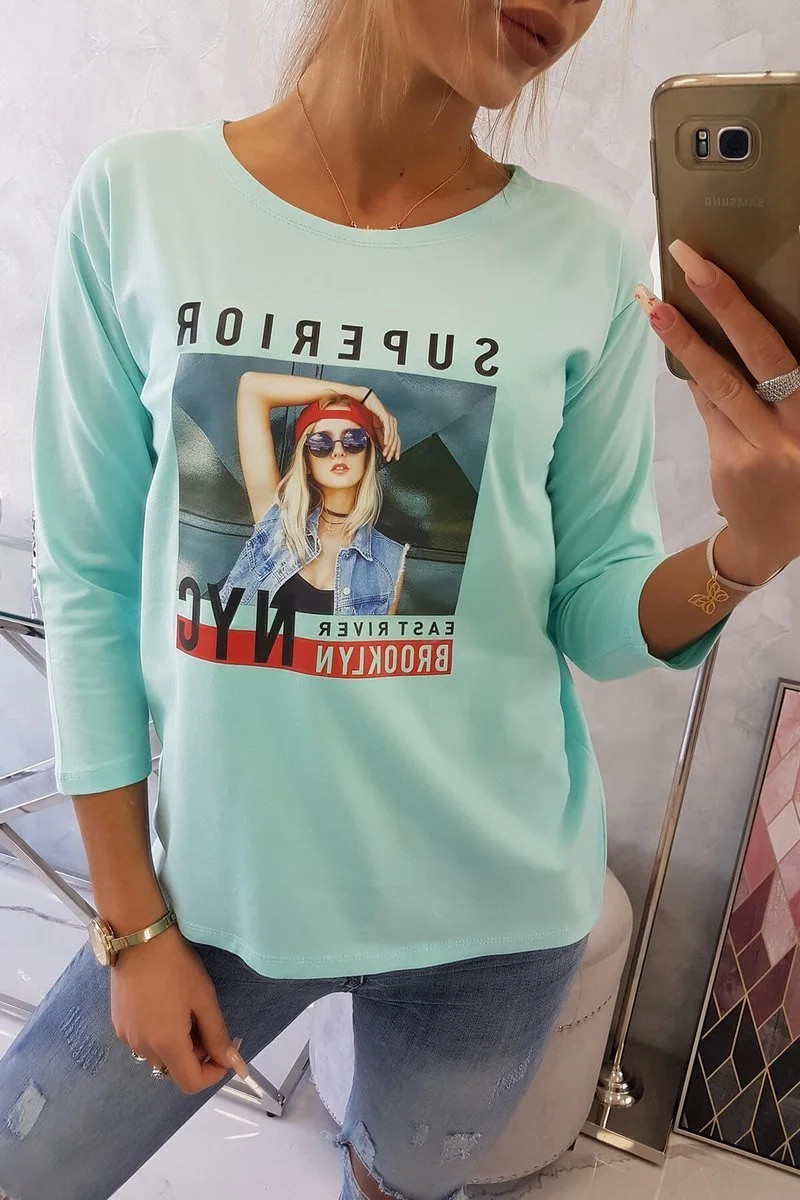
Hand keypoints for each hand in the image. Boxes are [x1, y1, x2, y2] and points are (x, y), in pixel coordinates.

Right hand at [111, 923, 239, 1094]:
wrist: (138, 939)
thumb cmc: (176, 966)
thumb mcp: (204, 998)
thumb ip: (217, 1034)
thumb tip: (229, 1059)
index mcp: (166, 1044)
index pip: (190, 1083)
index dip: (213, 1074)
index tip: (224, 1053)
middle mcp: (142, 1047)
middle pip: (175, 1068)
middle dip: (196, 1054)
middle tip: (205, 1022)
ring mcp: (126, 1037)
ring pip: (159, 1055)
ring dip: (177, 1044)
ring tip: (184, 1011)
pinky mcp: (118, 1024)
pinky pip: (144, 1041)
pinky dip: (159, 1034)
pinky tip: (164, 1006)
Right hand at [361, 388, 400, 460]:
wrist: (366, 401)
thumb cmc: (370, 413)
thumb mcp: (375, 429)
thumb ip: (380, 437)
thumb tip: (383, 447)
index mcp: (391, 426)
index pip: (396, 440)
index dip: (396, 450)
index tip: (395, 458)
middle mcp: (393, 423)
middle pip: (396, 440)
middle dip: (392, 451)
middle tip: (389, 459)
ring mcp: (391, 420)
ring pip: (392, 436)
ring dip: (389, 447)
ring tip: (386, 454)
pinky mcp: (386, 416)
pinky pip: (388, 429)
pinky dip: (387, 437)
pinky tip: (386, 444)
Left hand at [634, 239, 799, 583]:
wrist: (773, 541)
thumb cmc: (794, 468)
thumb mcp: (795, 427)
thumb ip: (776, 386)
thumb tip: (729, 326)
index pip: (782, 347)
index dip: (748, 306)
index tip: (718, 267)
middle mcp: (798, 427)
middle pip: (759, 355)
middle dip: (724, 303)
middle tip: (688, 261)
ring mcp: (765, 447)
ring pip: (722, 384)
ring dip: (686, 341)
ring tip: (654, 305)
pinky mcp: (732, 463)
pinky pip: (710, 411)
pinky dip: (695, 379)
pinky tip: (674, 345)